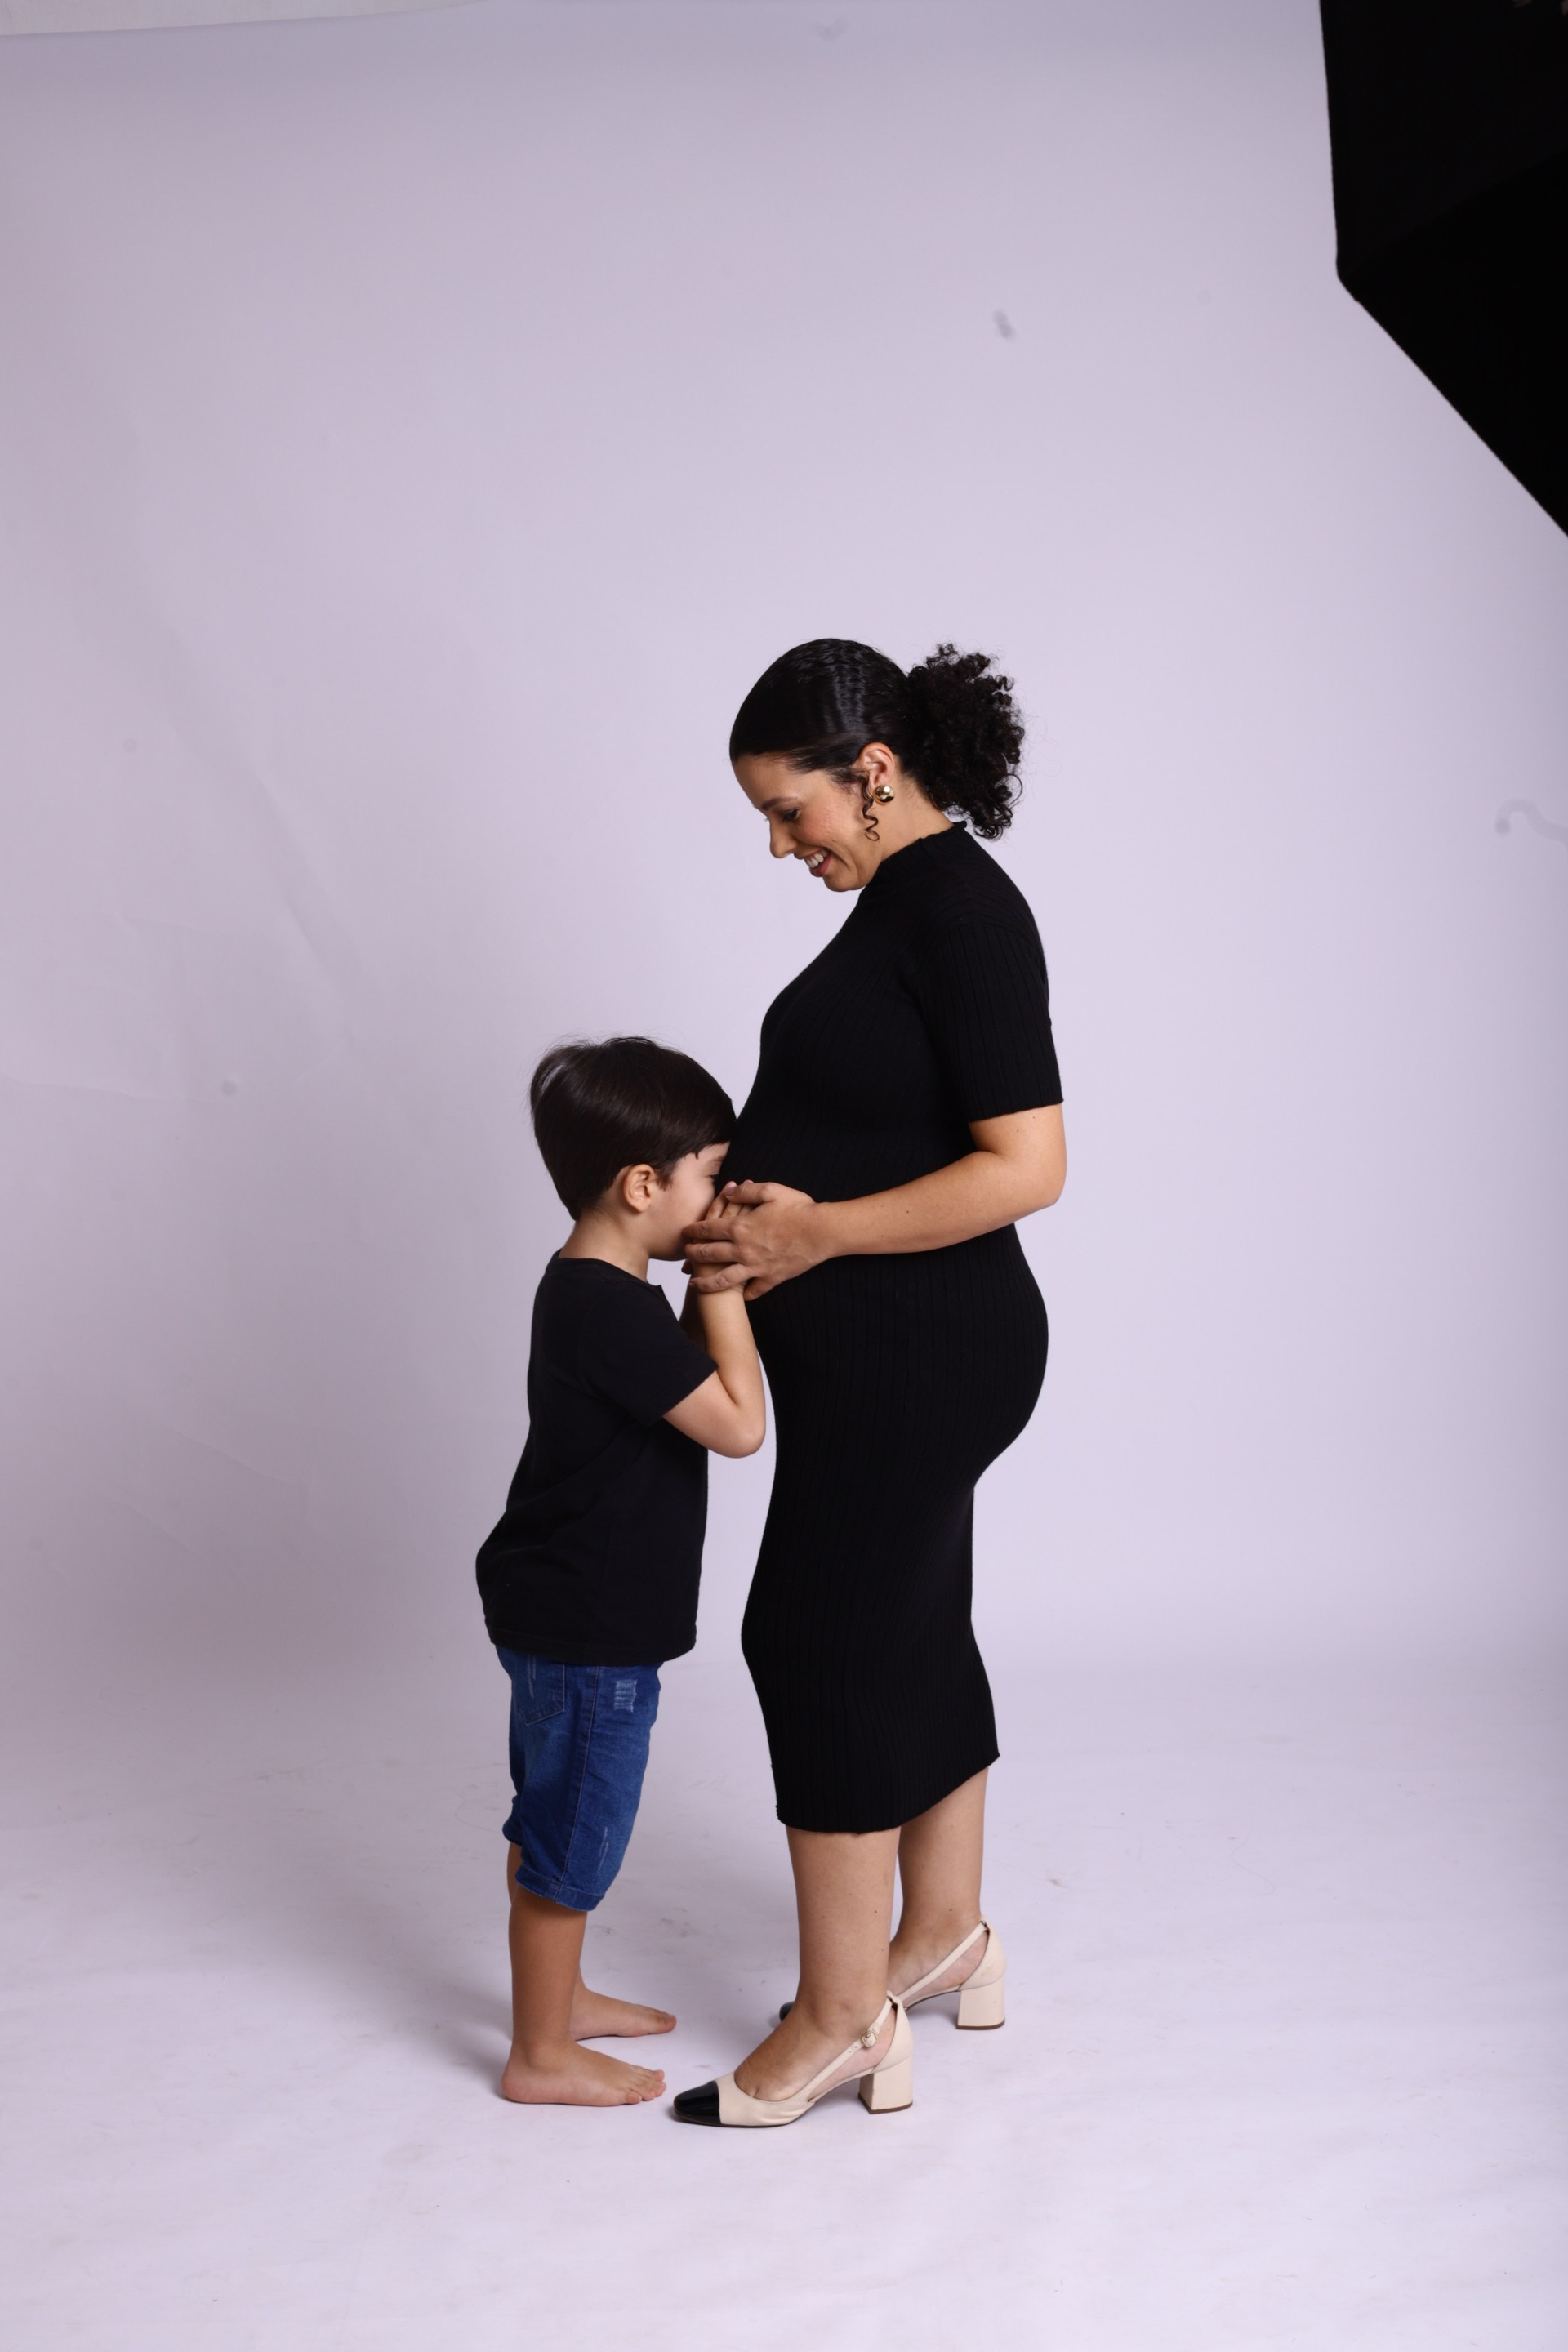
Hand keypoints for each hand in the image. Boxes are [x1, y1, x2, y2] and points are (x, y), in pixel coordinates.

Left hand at [681, 1180, 825, 1299]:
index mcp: (741, 1227)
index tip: (686, 1232)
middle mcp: (743, 1249)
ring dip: (706, 1282)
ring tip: (695, 1283)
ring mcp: (756, 1267)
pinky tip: (738, 1295)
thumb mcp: (771, 1191)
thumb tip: (729, 1192)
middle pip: (710, 1254)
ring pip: (723, 1279)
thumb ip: (746, 1192)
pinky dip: (744, 1294)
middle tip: (685, 1255)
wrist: (822, 1232)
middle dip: (694, 1254)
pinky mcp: (771, 1278)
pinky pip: (753, 1291)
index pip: (709, 1229)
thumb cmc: (799, 1209)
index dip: (694, 1230)